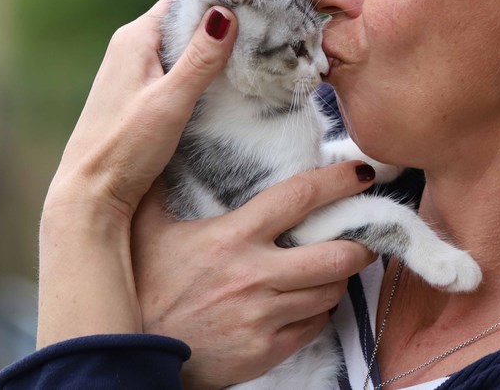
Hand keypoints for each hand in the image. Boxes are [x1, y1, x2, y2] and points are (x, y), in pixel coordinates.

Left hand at [37, 0, 237, 346]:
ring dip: (212, 52)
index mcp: (134, 38)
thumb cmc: (125, 148)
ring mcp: (132, 74)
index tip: (259, 1)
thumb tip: (226, 11)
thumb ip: (200, 59)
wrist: (89, 195)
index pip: (184, 0)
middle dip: (222, 25)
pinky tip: (224, 88)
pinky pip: (175, 72)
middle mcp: (130, 49)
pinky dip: (200, 74)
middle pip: (184, 23)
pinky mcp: (137, 98)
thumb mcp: (171, 100)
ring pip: (181, 50)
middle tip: (268, 30)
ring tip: (256, 55)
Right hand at [132, 162, 377, 389]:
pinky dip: (319, 311)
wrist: (134, 355)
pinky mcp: (267, 349)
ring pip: (330, 292)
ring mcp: (264, 316)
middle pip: (335, 255)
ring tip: (337, 266)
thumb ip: (158, 186)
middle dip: (360, 243)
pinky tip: (309, 300)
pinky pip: (313, 326)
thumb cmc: (143, 287)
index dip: (337, 182)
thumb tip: (155, 144)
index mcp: (233, 237)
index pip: (299, 198)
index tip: (362, 173)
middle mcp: (255, 275)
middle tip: (366, 234)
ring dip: (340, 278)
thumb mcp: (146, 230)